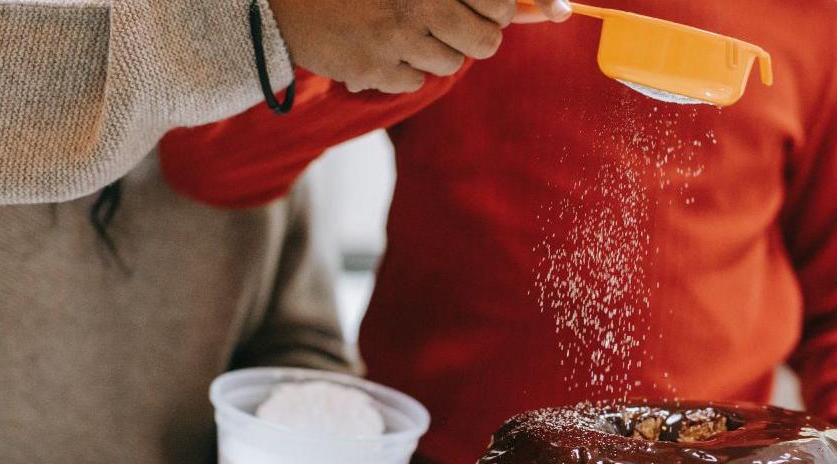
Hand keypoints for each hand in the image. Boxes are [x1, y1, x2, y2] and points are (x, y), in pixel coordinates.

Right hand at [269, 0, 569, 93]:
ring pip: (449, 65)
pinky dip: (401, 70)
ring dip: (434, 53)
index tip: (489, 10)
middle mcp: (418, 2)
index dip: (499, 11)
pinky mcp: (375, 69)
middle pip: (485, 44)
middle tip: (448, 24)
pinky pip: (414, 81)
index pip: (501, 5)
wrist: (281, 0)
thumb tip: (555, 9)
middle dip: (475, 38)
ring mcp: (397, 38)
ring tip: (402, 29)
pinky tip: (376, 46)